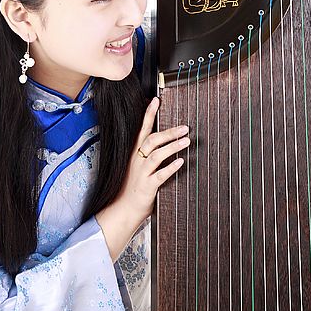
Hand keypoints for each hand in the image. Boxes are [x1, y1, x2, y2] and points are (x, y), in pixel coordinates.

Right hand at [95, 97, 188, 254]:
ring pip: (156, 155)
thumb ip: (150, 154)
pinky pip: (160, 175)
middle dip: (169, 132)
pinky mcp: (147, 186)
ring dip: (173, 146)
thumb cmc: (133, 187)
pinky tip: (181, 162)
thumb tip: (168, 140)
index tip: (156, 100)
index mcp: (135, 154)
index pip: (142, 129)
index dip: (148, 114)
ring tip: (187, 141)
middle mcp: (137, 161)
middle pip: (152, 140)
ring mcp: (141, 173)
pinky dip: (171, 167)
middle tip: (185, 127)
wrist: (123, 210)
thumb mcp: (139, 167)